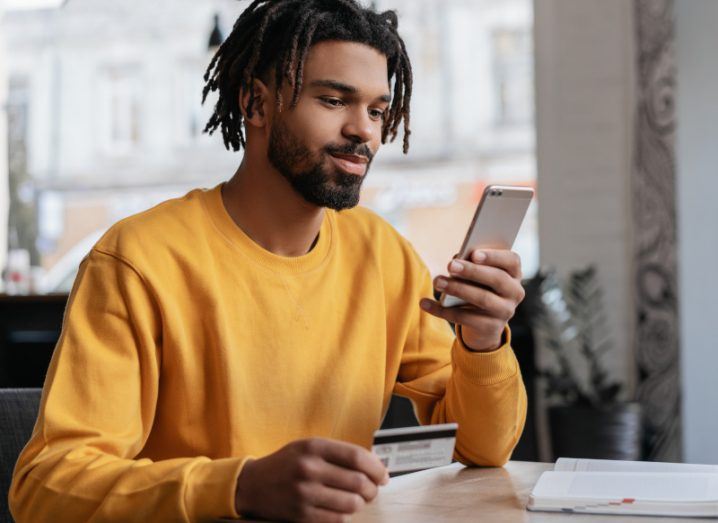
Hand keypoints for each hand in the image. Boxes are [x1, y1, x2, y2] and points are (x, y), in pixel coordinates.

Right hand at [235, 438, 388, 521]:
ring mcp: (305, 493)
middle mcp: (309, 468)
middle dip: (372, 488)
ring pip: (351, 503)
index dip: (376, 467)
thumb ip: (338, 453)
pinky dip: (346, 515)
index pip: (357, 456)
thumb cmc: (287, 463)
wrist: (252, 485)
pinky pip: (338, 519)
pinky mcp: (302, 515)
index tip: (383, 474)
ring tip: (357, 499)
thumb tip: (374, 465)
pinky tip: (342, 508)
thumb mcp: (309, 447)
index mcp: (314, 447)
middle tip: (373, 489)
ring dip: (360, 503)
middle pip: (358, 481)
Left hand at [420, 249, 524, 351]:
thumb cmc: (479, 289)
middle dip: (472, 271)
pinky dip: (443, 311)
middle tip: (450, 265)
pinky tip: (425, 303)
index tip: (474, 253)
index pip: (512, 261)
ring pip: (483, 298)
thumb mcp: (479, 276)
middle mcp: (515, 293)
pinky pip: (465, 318)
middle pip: (497, 279)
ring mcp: (505, 312)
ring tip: (437, 281)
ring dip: (457, 288)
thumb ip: (472, 265)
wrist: (484, 326)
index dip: (494, 256)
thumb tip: (456, 259)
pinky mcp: (490, 327)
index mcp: (514, 274)